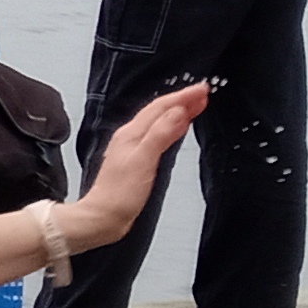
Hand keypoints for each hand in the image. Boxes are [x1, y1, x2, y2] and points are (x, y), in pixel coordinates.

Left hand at [68, 80, 211, 249]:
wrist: (103, 218)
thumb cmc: (118, 195)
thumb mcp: (143, 160)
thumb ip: (160, 134)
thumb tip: (178, 112)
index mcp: (131, 133)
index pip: (160, 106)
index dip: (183, 96)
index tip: (203, 89)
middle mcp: (130, 137)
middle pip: (160, 111)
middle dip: (182, 100)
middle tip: (204, 94)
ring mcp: (133, 148)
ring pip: (159, 121)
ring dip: (178, 111)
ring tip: (197, 105)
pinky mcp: (137, 160)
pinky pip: (157, 135)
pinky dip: (171, 127)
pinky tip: (177, 128)